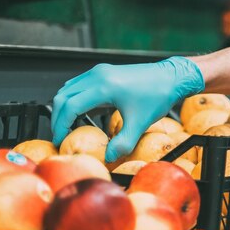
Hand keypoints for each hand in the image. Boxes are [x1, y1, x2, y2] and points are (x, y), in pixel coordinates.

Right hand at [52, 57, 203, 162]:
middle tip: (59, 135)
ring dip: (64, 106)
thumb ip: (123, 142)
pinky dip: (73, 98)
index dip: (61, 125)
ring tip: (67, 126)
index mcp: (103, 86)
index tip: (60, 140)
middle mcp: (97, 75)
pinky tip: (80, 113)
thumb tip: (108, 158)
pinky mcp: (104, 71)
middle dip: (57, 117)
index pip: (70, 107)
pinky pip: (79, 84)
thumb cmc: (158, 96)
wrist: (172, 77)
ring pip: (68, 88)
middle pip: (63, 96)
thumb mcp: (141, 123)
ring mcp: (99, 71)